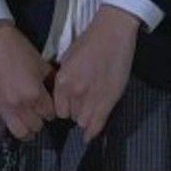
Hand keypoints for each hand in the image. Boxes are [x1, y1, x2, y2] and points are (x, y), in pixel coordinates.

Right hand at [0, 22, 54, 141]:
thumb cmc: (19, 49)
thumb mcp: (41, 63)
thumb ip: (51, 81)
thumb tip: (59, 93)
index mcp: (36, 94)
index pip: (50, 114)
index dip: (51, 110)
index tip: (48, 106)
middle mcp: (20, 105)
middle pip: (36, 126)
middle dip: (39, 121)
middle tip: (37, 113)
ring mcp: (3, 108)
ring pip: (18, 133)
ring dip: (24, 131)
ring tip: (24, 124)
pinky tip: (2, 136)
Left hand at [51, 4, 140, 138]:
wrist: (112, 33)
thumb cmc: (90, 43)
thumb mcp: (68, 61)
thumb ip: (65, 81)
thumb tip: (64, 96)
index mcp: (62, 80)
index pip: (58, 109)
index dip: (64, 108)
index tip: (69, 106)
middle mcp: (74, 91)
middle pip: (70, 117)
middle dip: (75, 113)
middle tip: (82, 105)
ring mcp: (92, 97)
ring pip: (83, 122)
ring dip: (86, 118)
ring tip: (91, 110)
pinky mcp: (109, 99)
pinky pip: (98, 123)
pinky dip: (93, 132)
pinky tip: (89, 136)